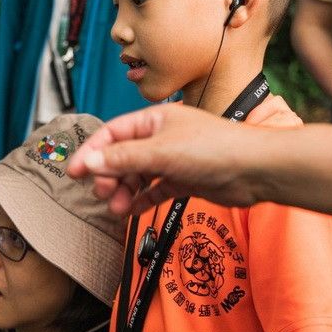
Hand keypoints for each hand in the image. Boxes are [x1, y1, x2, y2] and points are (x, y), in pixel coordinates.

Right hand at [65, 104, 265, 216]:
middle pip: (122, 155)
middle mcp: (162, 137)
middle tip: (102, 193)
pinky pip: (155, 189)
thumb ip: (122, 158)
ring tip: (117, 208)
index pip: (112, 133)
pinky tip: (132, 211)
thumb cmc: (215, 149)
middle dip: (108, 175)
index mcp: (154, 120)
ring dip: (124, 191)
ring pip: (137, 175)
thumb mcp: (161, 152)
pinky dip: (142, 199)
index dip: (92, 152)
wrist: (255, 170)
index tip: (75, 171)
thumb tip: (88, 162)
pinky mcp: (184, 179)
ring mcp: (173, 159)